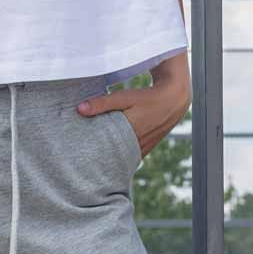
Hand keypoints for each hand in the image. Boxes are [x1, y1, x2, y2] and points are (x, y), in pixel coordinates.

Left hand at [76, 55, 190, 158]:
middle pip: (112, 153)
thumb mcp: (125, 97)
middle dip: (99, 154)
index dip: (92, 150)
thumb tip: (80, 109)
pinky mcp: (147, 147)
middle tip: (82, 155)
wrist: (174, 100)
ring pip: (122, 156)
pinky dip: (121, 153)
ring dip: (110, 154)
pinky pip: (131, 155)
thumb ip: (103, 103)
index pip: (105, 147)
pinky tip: (111, 152)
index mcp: (129, 131)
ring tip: (93, 155)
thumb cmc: (147, 97)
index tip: (79, 152)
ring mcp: (143, 148)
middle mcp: (136, 144)